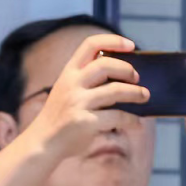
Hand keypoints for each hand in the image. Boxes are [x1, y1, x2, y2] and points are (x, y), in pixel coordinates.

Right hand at [25, 33, 148, 158]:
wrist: (42, 144)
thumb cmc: (61, 118)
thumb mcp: (68, 92)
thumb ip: (88, 82)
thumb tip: (127, 80)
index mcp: (68, 73)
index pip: (90, 44)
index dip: (113, 40)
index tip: (131, 45)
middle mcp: (71, 85)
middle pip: (106, 64)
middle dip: (127, 69)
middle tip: (137, 78)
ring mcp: (77, 103)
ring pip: (116, 90)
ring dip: (135, 93)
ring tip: (144, 96)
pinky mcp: (85, 122)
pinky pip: (117, 117)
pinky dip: (131, 119)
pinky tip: (136, 123)